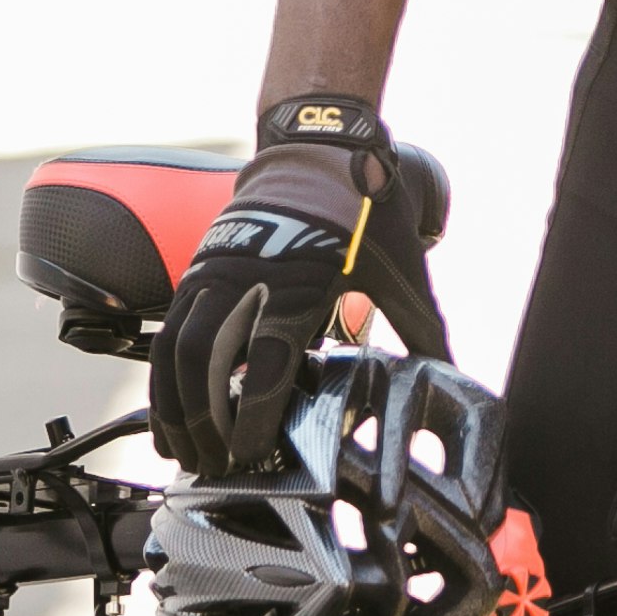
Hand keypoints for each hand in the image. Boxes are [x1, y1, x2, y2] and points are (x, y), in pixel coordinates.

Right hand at [148, 98, 447, 473]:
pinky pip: (169, 331)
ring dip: (174, 408)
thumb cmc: (364, 209)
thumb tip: (454, 376)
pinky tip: (167, 412)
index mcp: (298, 284)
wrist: (320, 144)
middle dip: (205, 425)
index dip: (251, 417)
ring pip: (176, 350)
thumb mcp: (401, 269)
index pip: (265, 363)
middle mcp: (246, 280)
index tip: (250, 457)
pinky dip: (162, 377)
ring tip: (183, 454)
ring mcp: (215, 273)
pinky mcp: (199, 269)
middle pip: (206, 364)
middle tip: (214, 471)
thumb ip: (422, 329)